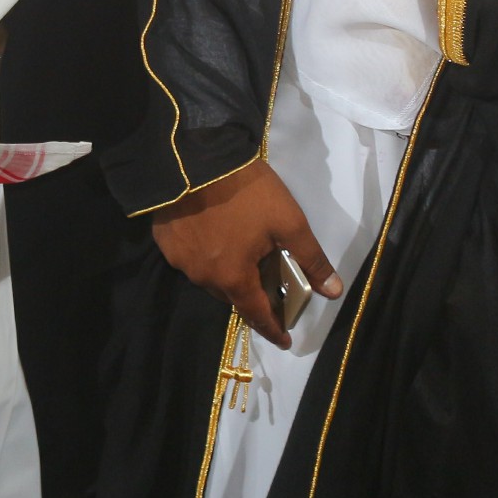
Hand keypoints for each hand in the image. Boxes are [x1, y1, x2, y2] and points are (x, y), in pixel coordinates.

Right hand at [150, 159, 341, 346]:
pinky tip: (211, 237)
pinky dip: (204, 255)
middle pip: (232, 295)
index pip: (257, 315)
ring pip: (209, 277)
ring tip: (239, 256)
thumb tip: (334, 291)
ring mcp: (179, 259)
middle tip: (267, 283)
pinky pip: (189, 258)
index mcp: (233, 278)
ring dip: (226, 273)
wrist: (192, 158)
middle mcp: (202, 277)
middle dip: (251, 295)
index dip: (273, 329)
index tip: (284, 340)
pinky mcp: (164, 240)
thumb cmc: (245, 193)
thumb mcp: (288, 222)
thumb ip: (311, 259)